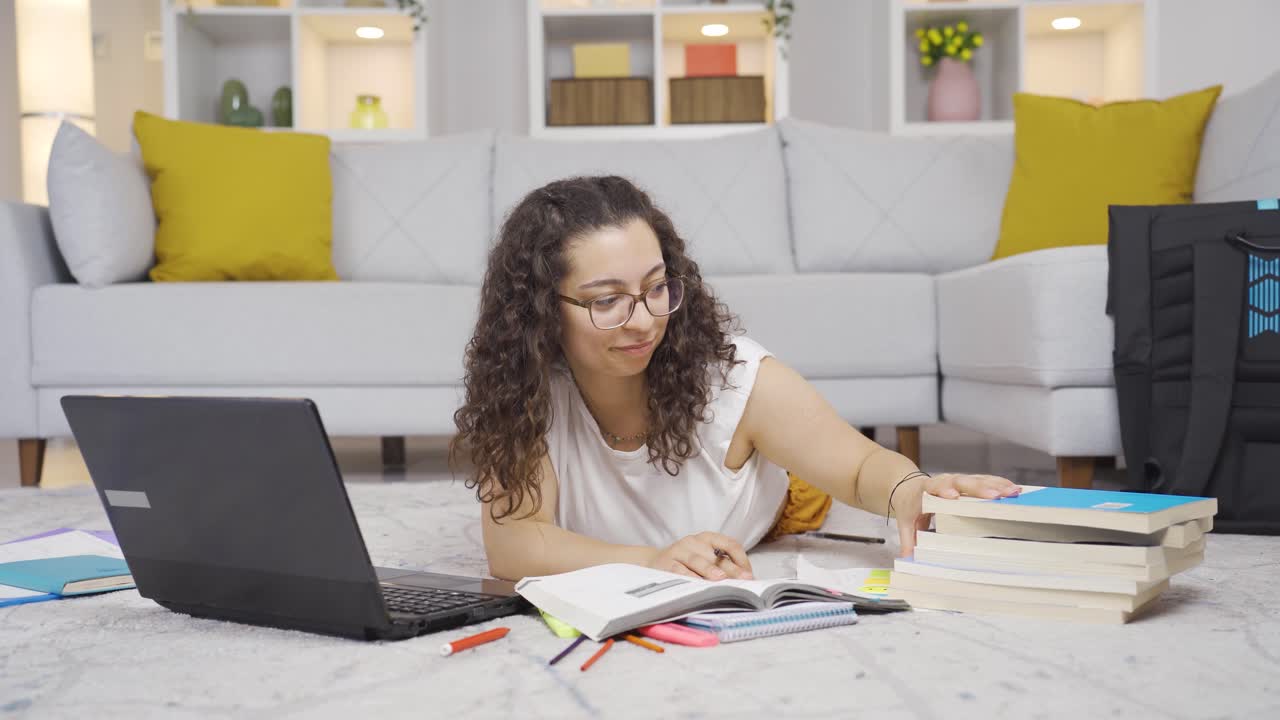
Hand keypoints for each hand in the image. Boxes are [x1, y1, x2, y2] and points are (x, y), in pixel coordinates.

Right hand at [648, 532, 753, 579]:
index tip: (749, 575)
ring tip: (721, 579)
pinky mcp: (665, 563)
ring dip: (709, 570)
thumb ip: (722, 566)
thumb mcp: (704, 559)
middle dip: (732, 569)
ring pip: (697, 561)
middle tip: (744, 580)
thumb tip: (746, 581)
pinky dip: (688, 577)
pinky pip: (679, 570)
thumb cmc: (686, 563)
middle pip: (716, 556)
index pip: (729, 544)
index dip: (741, 559)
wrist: (653, 562)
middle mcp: (693, 542)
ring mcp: (678, 551)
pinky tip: (697, 585)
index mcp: (707, 538)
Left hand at [893, 473, 1020, 557]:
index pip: (935, 488)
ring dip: (995, 485)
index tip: (952, 496)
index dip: (943, 491)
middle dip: (978, 488)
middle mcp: (943, 482)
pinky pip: (984, 480)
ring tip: (1012, 492)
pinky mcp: (967, 481)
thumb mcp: (905, 523)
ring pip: (976, 480)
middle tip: (994, 495)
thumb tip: (908, 560)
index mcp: (926, 491)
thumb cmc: (909, 506)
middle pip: (961, 482)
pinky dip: (999, 483)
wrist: (908, 487)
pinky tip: (1014, 488)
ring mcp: (957, 480)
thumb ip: (908, 541)